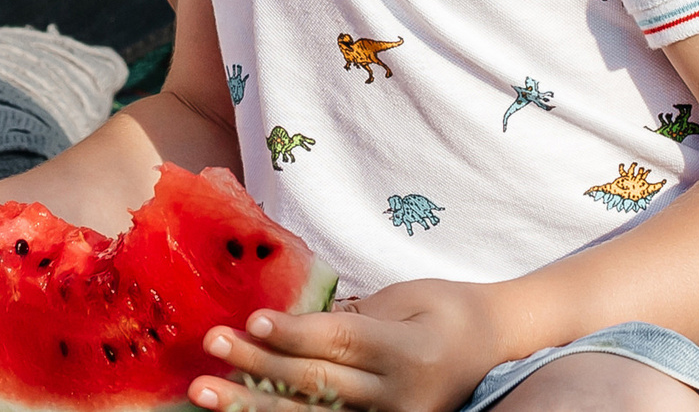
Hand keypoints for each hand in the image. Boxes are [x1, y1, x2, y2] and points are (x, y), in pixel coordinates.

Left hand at [188, 279, 513, 411]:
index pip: (342, 342)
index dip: (295, 332)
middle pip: (318, 382)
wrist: (492, 348)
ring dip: (253, 402)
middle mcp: (399, 397)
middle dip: (259, 362)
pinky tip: (241, 410)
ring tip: (206, 392)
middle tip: (212, 344)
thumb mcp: (407, 297)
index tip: (253, 318)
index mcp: (410, 353)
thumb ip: (356, 313)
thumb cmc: (445, 310)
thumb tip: (287, 316)